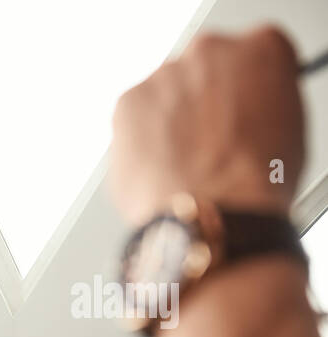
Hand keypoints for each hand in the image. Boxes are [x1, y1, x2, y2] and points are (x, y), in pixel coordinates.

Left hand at [110, 27, 302, 224]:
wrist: (212, 211)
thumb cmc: (255, 181)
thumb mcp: (286, 127)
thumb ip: (258, 103)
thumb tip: (240, 114)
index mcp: (262, 49)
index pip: (248, 58)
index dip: (238, 93)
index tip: (233, 112)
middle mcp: (209, 52)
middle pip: (199, 73)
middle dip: (197, 104)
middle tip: (204, 143)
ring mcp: (165, 74)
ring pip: (162, 94)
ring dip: (165, 121)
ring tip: (179, 163)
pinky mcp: (128, 102)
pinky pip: (131, 117)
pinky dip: (137, 139)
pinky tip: (157, 167)